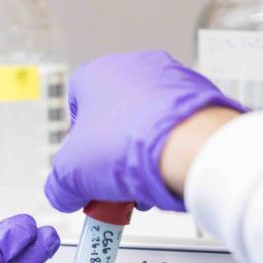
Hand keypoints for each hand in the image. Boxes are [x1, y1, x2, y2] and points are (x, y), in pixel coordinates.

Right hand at [44, 50, 244, 212]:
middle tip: (114, 182)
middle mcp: (135, 67)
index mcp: (97, 73)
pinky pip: (177, 127)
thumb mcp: (70, 175)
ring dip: (142, 156)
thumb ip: (60, 185)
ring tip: (143, 184)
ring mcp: (172, 79)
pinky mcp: (201, 96)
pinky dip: (171, 151)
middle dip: (112, 155)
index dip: (78, 145)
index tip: (85, 169)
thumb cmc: (128, 145)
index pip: (76, 110)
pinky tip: (168, 173)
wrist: (190, 147)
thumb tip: (64, 195)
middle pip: (114, 120)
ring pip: (146, 125)